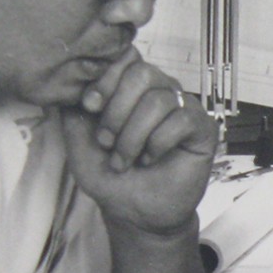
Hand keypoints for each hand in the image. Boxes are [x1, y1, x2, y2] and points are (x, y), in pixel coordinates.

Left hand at [60, 48, 216, 233]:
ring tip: (124, 159)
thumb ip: (74, 111)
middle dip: (117, 110)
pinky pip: (181, 120)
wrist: (136, 213)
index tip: (90, 106)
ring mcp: (184, 108)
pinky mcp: (202, 128)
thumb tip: (70, 81)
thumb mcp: (79, 143)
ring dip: (133, 135)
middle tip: (106, 141)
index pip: (126, 59)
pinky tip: (150, 159)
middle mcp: (161, 92)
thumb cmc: (112, 178)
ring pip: (159, 100)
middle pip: (142, 73)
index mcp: (133, 89)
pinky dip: (157, 143)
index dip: (106, 78)